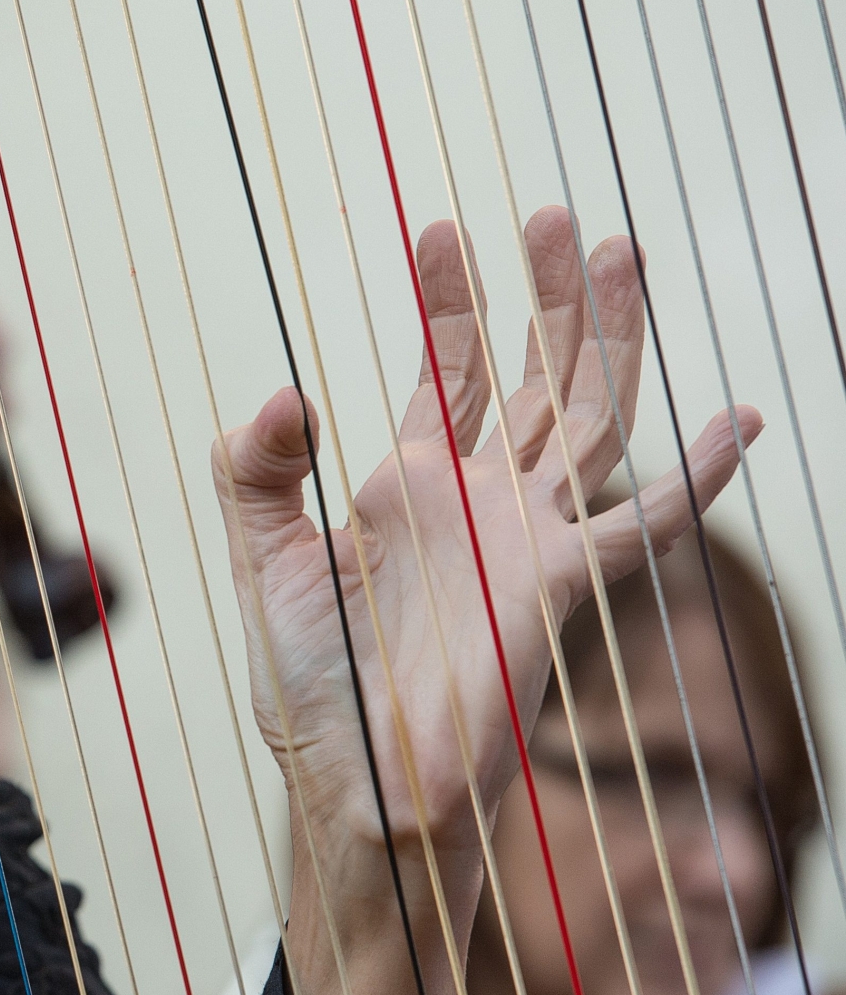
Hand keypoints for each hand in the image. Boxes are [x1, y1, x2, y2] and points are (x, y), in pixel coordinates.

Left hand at [211, 206, 759, 994]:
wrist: (356, 780)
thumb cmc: (309, 688)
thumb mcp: (261, 563)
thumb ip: (256, 474)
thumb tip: (282, 391)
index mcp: (409, 485)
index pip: (441, 367)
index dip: (447, 298)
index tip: (440, 225)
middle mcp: (479, 499)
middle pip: (530, 373)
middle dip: (543, 294)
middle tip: (554, 214)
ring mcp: (530, 537)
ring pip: (589, 415)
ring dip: (609, 337)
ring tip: (620, 247)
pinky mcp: (564, 586)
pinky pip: (647, 525)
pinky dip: (696, 478)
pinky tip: (737, 419)